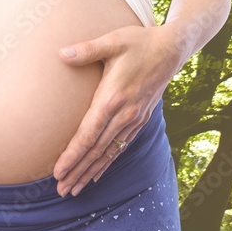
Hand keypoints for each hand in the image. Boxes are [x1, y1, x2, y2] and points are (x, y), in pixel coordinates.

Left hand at [53, 24, 183, 196]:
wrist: (172, 49)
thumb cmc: (139, 42)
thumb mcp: (113, 41)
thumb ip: (87, 49)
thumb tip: (61, 53)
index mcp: (114, 97)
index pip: (89, 133)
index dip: (73, 155)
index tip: (58, 171)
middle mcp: (125, 114)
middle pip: (97, 149)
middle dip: (78, 171)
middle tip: (61, 190)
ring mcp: (135, 118)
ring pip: (109, 152)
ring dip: (91, 171)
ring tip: (74, 188)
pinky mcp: (141, 118)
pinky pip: (121, 146)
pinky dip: (108, 162)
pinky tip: (97, 173)